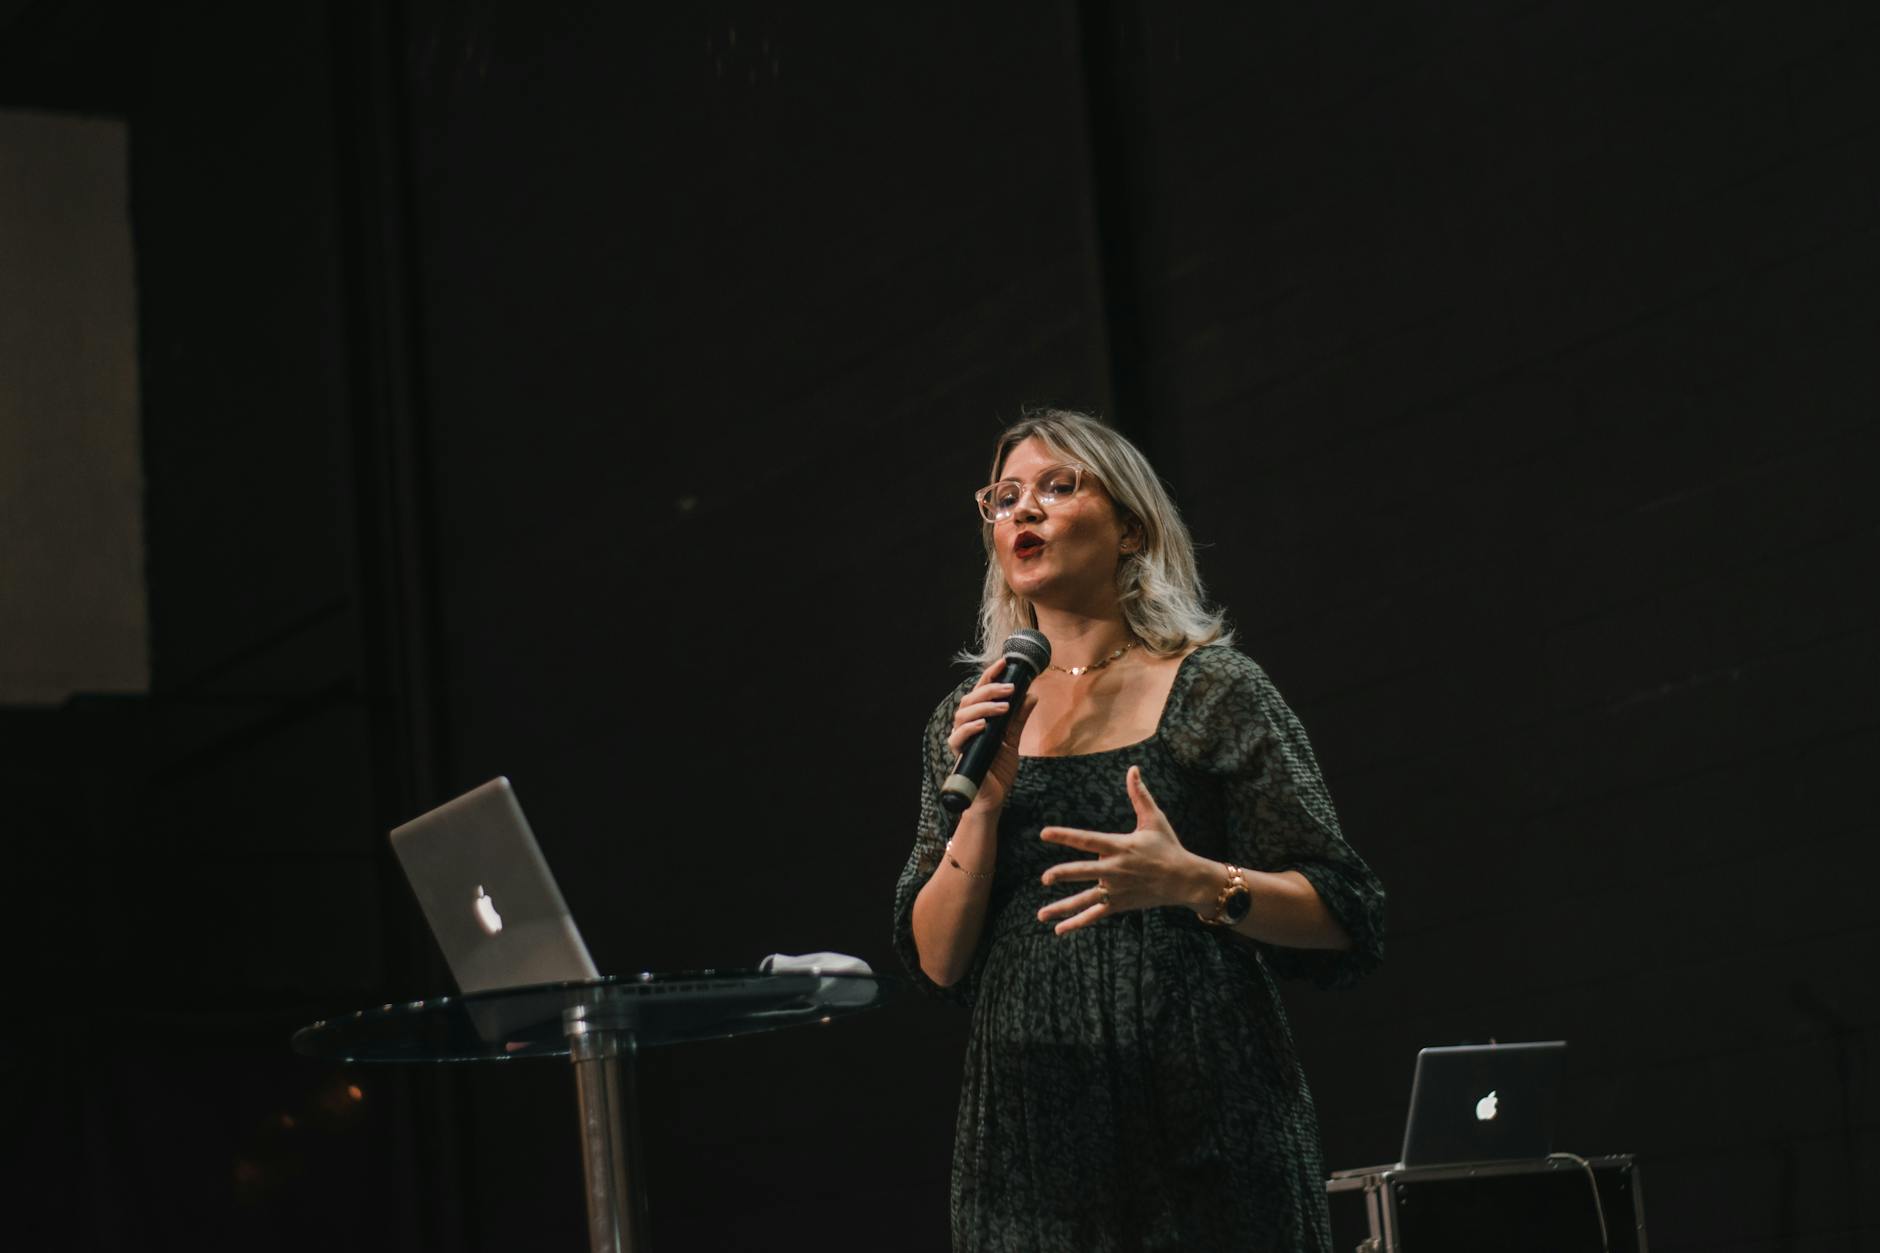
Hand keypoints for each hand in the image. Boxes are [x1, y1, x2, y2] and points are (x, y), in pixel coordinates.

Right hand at [947, 657, 1037, 814]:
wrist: (994, 797)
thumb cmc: (998, 769)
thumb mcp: (1013, 739)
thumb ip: (1019, 718)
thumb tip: (1031, 695)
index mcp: (978, 719)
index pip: (981, 692)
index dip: (990, 675)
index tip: (1005, 662)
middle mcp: (966, 726)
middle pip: (970, 699)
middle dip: (990, 689)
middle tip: (1010, 688)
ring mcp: (961, 740)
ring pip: (963, 714)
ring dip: (984, 707)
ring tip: (1004, 706)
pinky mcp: (960, 755)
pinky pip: (958, 738)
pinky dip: (970, 728)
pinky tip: (984, 725)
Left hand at [1037, 765, 1210, 934]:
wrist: (1186, 879)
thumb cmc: (1168, 846)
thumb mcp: (1154, 819)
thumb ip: (1139, 795)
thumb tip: (1133, 768)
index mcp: (1120, 846)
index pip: (1087, 839)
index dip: (1065, 835)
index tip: (1044, 833)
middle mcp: (1116, 869)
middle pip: (1085, 872)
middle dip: (1065, 874)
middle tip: (1045, 877)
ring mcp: (1117, 889)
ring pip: (1086, 899)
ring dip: (1063, 907)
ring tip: (1041, 915)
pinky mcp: (1119, 904)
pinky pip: (1095, 914)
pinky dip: (1077, 923)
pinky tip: (1059, 929)